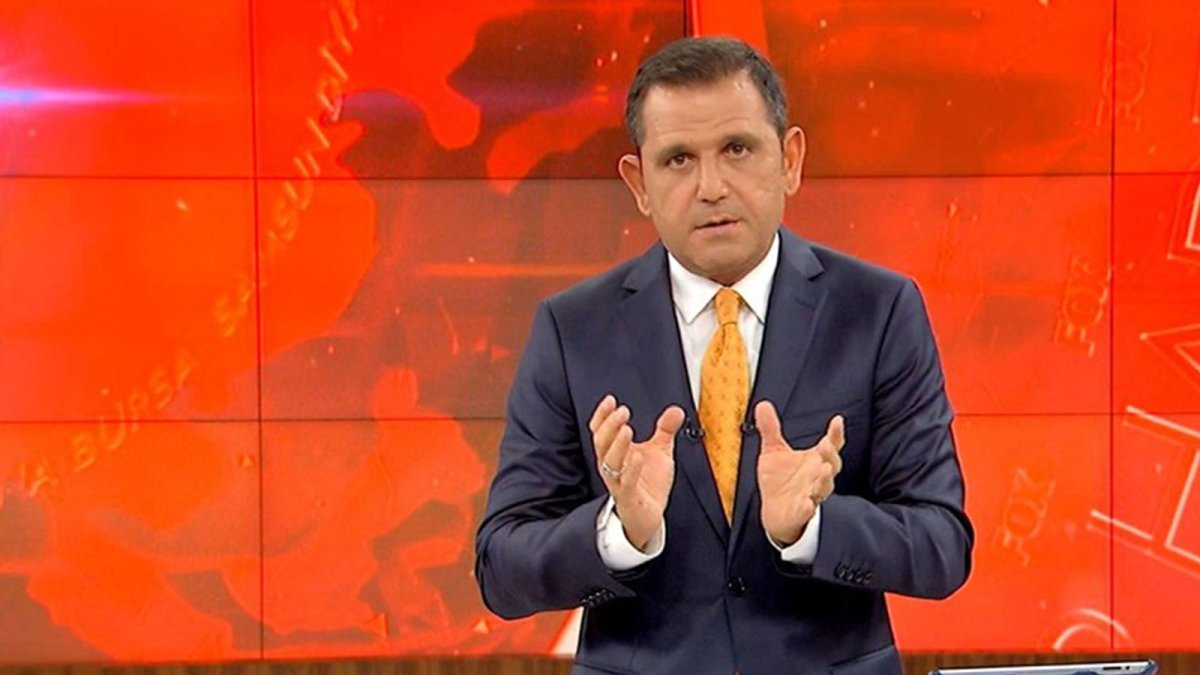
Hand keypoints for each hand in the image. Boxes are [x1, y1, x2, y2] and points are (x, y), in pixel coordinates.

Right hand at [589, 395, 684, 550]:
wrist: (648, 517)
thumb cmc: (648, 484)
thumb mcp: (659, 452)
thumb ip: (665, 431)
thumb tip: (676, 410)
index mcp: (615, 452)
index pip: (601, 431)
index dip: (603, 416)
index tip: (610, 400)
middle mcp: (612, 466)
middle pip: (602, 443)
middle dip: (610, 426)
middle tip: (622, 411)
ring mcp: (619, 482)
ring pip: (610, 462)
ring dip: (617, 445)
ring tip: (627, 428)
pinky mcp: (629, 498)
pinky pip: (626, 483)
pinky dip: (631, 470)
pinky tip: (637, 457)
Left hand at [755, 400, 844, 545]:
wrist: (774, 513)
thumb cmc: (780, 481)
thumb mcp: (773, 452)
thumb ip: (770, 429)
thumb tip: (762, 404)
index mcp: (815, 461)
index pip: (831, 445)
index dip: (836, 434)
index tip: (837, 420)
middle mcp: (817, 477)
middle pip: (832, 465)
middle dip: (830, 455)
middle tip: (826, 445)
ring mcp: (811, 495)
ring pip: (823, 488)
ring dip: (824, 480)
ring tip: (822, 471)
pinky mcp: (801, 513)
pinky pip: (807, 511)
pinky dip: (808, 507)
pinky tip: (807, 503)